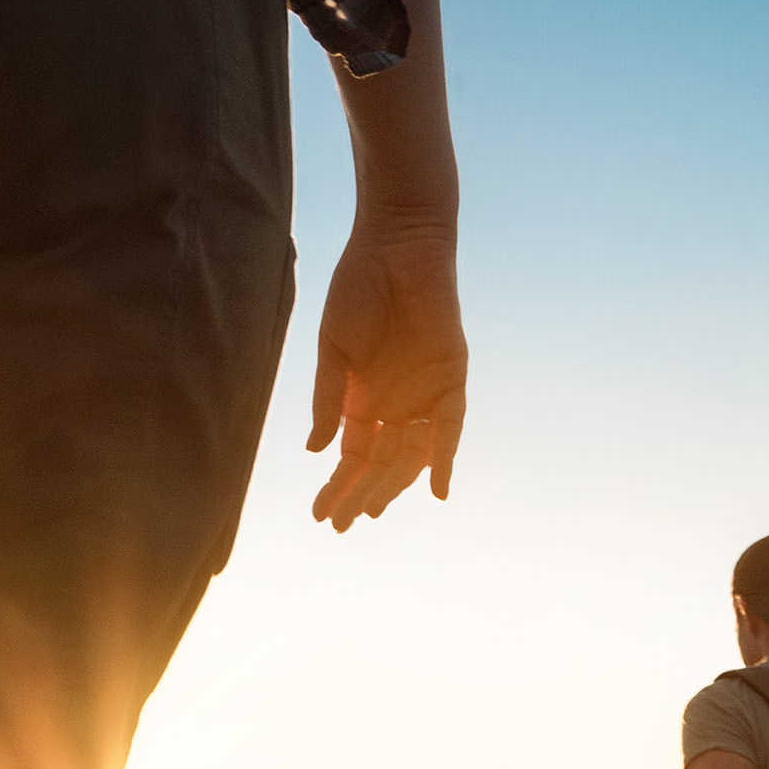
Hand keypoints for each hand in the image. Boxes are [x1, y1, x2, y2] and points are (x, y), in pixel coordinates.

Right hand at [305, 208, 467, 528]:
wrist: (396, 243)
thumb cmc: (359, 287)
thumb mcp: (333, 349)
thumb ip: (328, 399)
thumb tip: (317, 451)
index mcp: (364, 396)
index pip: (352, 453)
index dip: (337, 484)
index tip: (320, 514)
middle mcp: (396, 401)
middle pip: (380, 461)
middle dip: (361, 492)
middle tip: (342, 525)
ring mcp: (424, 391)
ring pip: (411, 452)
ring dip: (393, 484)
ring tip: (371, 511)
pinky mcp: (451, 377)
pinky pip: (450, 426)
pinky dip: (445, 457)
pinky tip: (435, 490)